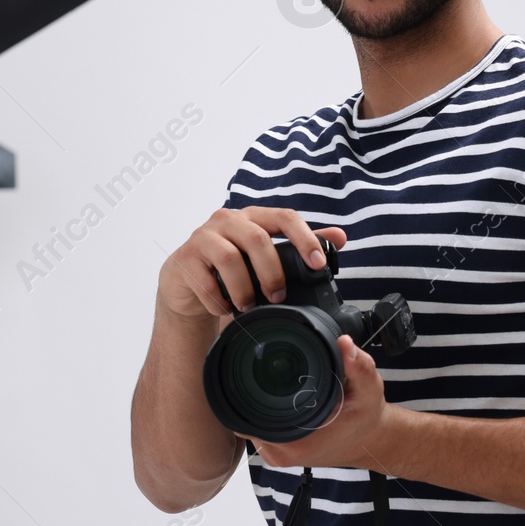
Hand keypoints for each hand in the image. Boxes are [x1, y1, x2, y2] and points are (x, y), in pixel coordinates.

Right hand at [157, 206, 346, 319]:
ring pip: (230, 258)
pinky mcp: (184, 259)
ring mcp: (202, 237)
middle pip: (257, 238)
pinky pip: (205, 280)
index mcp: (253, 217)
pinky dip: (219, 300)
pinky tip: (224, 309)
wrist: (186, 284)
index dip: (304, 238)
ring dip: (244, 289)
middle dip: (272, 272)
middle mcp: (227, 220)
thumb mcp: (265, 257)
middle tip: (277, 297)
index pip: (284, 217)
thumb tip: (340, 237)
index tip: (317, 265)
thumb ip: (300, 246)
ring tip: (248, 307)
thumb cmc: (231, 268)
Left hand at [245, 334, 395, 470]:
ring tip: (272, 382)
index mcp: (298, 442)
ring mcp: (277, 455)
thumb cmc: (367, 418)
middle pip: (245, 416)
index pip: (251, 413)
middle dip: (252, 390)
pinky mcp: (277, 454)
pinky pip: (257, 429)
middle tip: (265, 367)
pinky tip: (276, 398)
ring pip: (249, 422)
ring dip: (255, 402)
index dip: (250, 386)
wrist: (370, 441)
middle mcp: (282, 453)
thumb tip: (344, 343)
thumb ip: (358, 366)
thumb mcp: (369, 389)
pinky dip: (262, 412)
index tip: (257, 363)